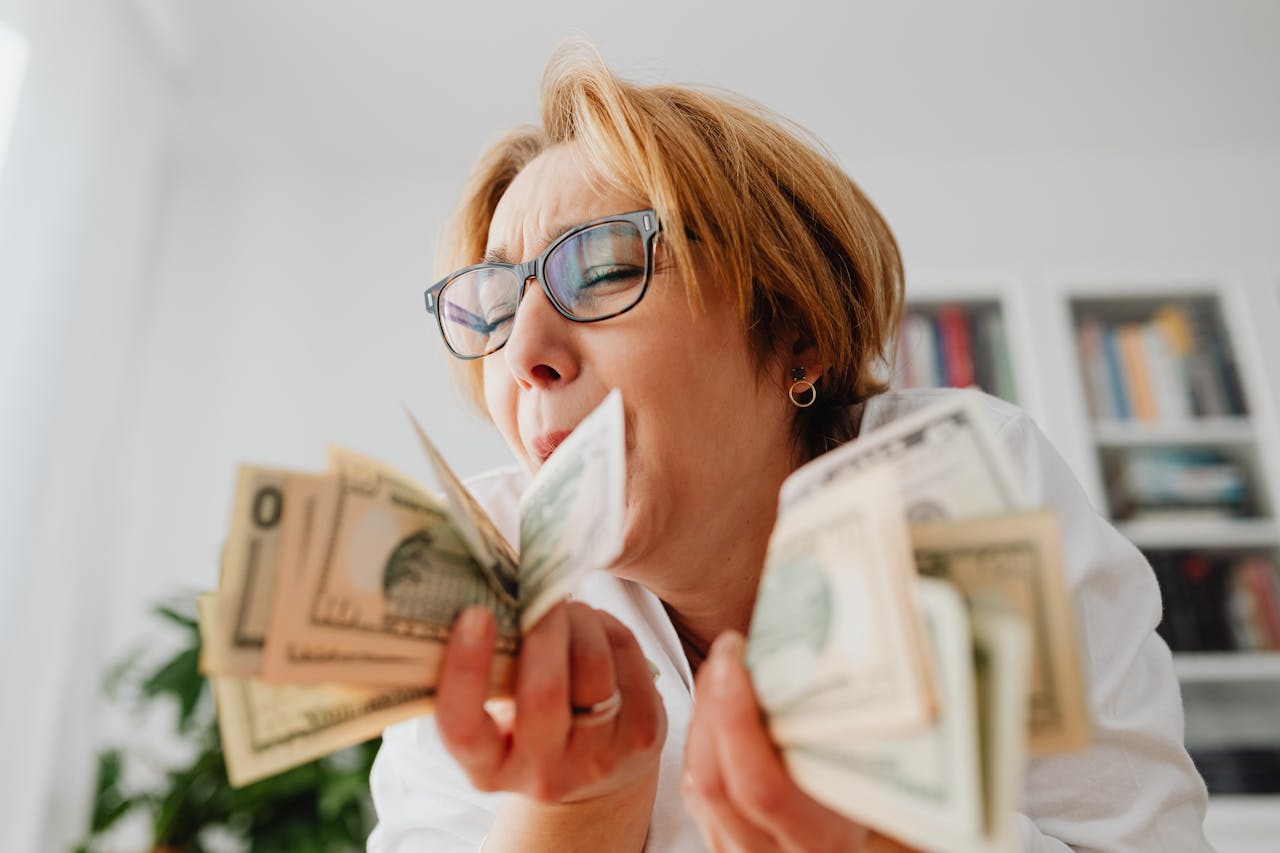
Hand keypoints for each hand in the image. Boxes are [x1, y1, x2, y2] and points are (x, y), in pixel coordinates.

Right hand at [435, 601, 665, 803]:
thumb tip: (487, 594)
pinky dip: (607, 625)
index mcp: (488, 768)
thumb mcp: (496, 715)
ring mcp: (599, 759)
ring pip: (592, 663)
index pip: (464, 728)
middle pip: (544, 688)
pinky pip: (626, 654)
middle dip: (542, 627)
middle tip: (538, 593)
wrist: (595, 773)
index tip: (476, 615)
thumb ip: (489, 671)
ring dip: (577, 618)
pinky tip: (594, 626)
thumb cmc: (530, 726)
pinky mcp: (643, 735)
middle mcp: (543, 774)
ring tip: (565, 608)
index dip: (466, 669)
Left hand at [683, 631, 916, 852]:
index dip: (736, 718)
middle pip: (714, 782)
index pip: (761, 788)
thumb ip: (851, 734)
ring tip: (725, 671)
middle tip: (729, 653)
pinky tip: (719, 708)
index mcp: (823, 840)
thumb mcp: (879, 781)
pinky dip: (702, 742)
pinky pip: (695, 792)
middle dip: (712, 706)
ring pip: (697, 786)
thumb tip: (839, 641)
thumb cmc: (884, 806)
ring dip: (703, 720)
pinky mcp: (721, 843)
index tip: (736, 658)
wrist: (841, 847)